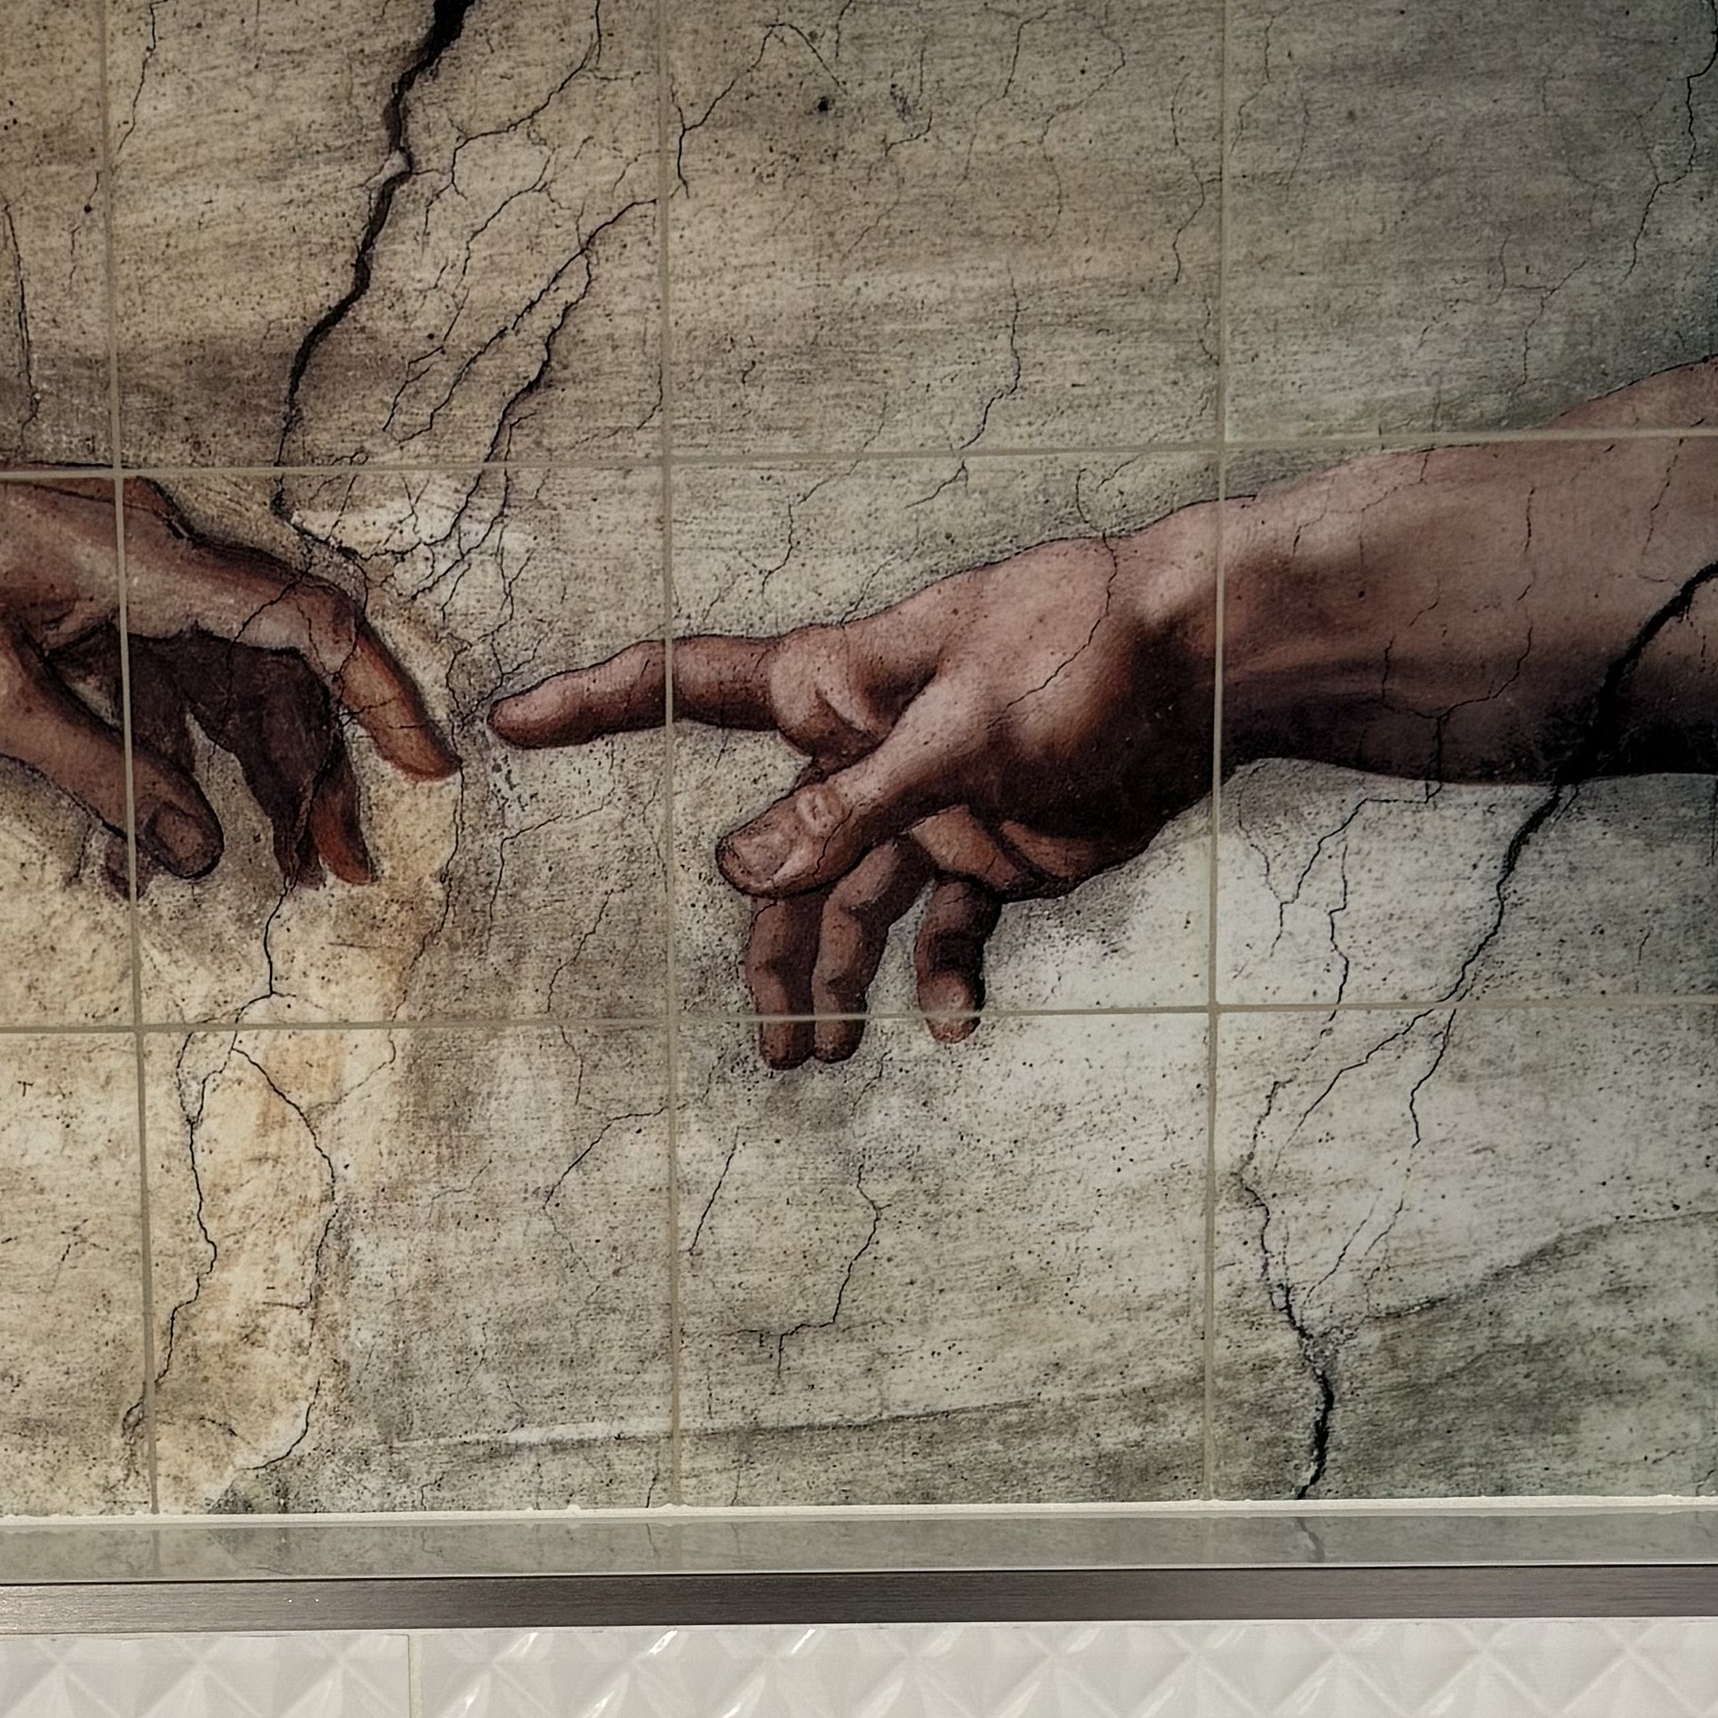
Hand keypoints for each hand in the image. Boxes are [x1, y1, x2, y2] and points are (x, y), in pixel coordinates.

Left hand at [0, 423, 456, 885]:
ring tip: (271, 878)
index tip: (431, 771)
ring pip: (222, 686)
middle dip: (315, 773)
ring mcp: (115, 577)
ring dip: (249, 781)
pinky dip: (166, 769)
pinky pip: (154, 691)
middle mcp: (148, 552)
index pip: (304, 619)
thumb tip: (201, 858)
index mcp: (141, 552)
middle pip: (276, 667)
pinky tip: (153, 858)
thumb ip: (100, 779)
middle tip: (337, 877)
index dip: (381, 696)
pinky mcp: (79, 608)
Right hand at [494, 517, 1216, 1062]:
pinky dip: (943, 981)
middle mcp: (864, 754)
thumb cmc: (1081, 653)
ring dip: (835, 988)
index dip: (598, 703)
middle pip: (779, 864)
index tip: (510, 721)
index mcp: (837, 688)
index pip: (691, 685)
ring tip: (818, 1064)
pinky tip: (953, 1034)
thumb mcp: (960, 729)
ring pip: (850, 912)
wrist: (1207, 667)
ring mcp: (926, 806)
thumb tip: (733, 874)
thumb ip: (849, 808)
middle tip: (768, 1052)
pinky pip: (945, 931)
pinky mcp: (993, 849)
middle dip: (766, 956)